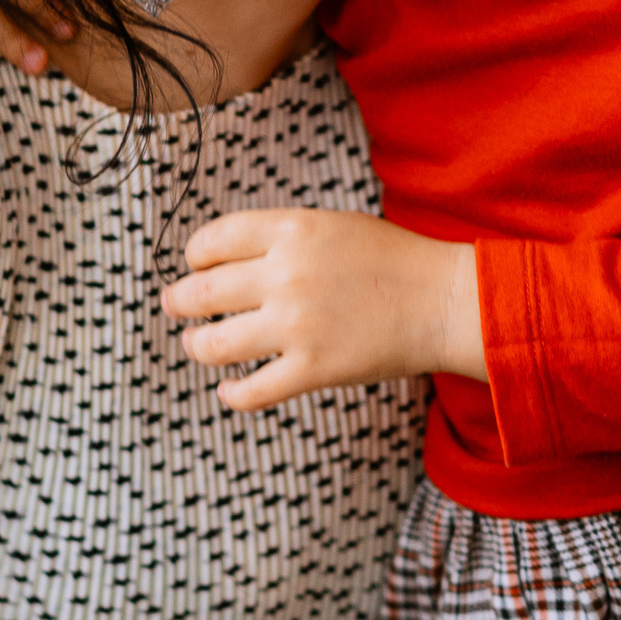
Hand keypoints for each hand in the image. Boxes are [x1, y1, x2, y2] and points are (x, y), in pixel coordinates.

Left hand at [161, 210, 484, 410]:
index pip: (210, 242)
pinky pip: (248, 391)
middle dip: (180, 302)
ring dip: (199, 346)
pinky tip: (231, 387)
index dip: (194, 258)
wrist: (444, 300)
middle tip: (176, 307)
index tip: (196, 267)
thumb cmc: (393, 261)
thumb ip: (283, 238)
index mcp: (291, 230)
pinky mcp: (311, 370)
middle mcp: (285, 274)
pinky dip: (231, 392)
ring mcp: (295, 325)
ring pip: (212, 344)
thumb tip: (228, 261)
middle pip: (201, 292)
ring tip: (200, 346)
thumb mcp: (333, 226)